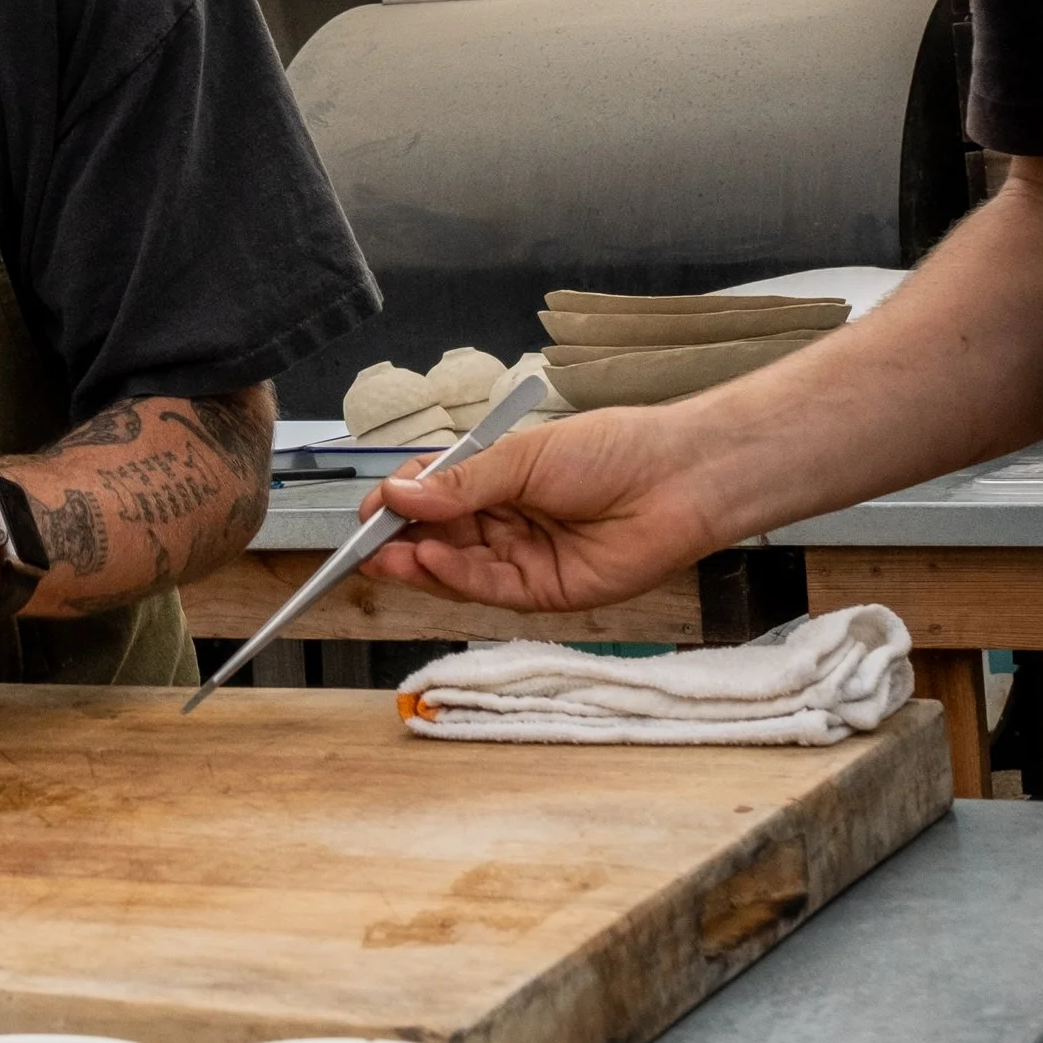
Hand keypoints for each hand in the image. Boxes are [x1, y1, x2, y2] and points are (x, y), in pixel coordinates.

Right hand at [364, 406, 727, 615]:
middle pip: (440, 538)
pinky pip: (490, 588)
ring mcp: (526, 559)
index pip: (436, 496)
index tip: (368, 508)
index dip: (400, 503)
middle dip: (400, 540)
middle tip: (364, 542)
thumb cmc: (614, 450)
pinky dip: (456, 577)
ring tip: (385, 555)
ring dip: (419, 563)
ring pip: (458, 568)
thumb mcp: (525, 457)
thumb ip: (461, 482)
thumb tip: (399, 494)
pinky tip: (430, 561)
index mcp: (500, 481)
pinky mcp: (547, 592)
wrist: (678, 478)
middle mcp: (509, 522)